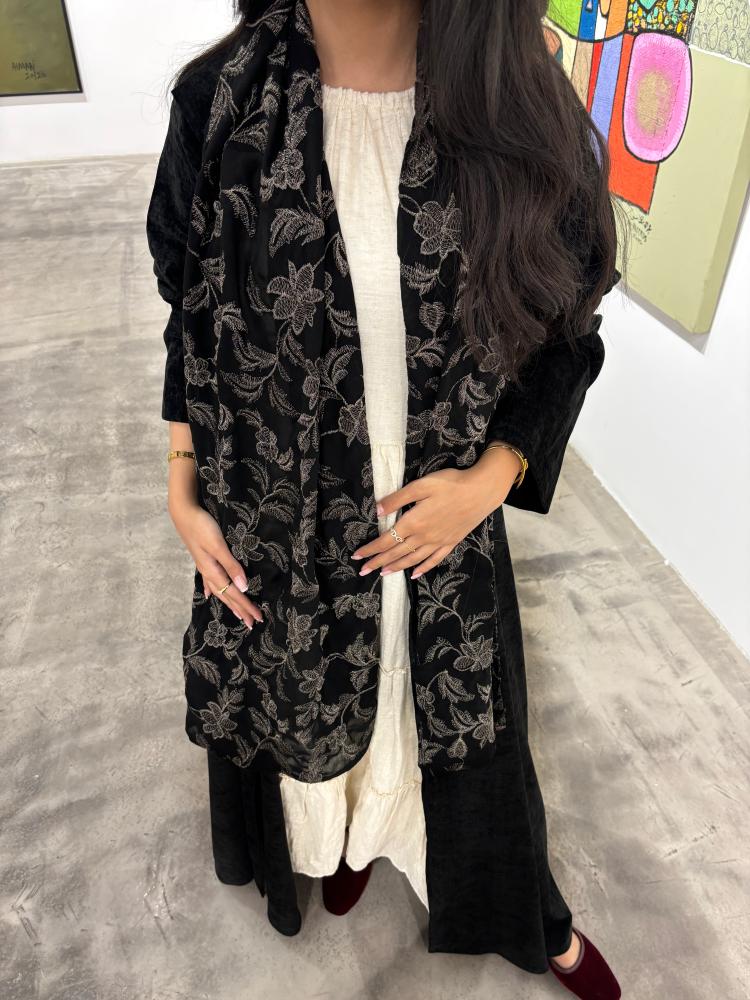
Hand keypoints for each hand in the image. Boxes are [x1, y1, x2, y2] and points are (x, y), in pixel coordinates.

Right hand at [169, 494, 263, 630]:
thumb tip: (243, 588)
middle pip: (227, 596)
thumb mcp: (218, 546)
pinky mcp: (202, 559)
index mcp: (213, 571)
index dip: (246, 606)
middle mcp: (208, 572)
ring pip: (219, 590)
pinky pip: (209, 580)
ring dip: (229, 602)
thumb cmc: (202, 526)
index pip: (234, 594)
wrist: (183, 512)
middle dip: (240, 609)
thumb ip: (231, 566)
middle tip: (251, 623)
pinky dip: (212, 589)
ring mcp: (204, 566)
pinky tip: (209, 594)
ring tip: (237, 613)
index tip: (257, 618)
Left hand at [351, 446, 521, 578]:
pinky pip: (434, 560)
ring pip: (412, 559)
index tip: (357, 556)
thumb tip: (378, 511)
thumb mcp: (421, 485)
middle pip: (396, 552)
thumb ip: (398, 499)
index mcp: (413, 522)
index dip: (371, 549)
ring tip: (383, 574)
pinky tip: (414, 574)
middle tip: (363, 571)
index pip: (386, 540)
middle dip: (378, 562)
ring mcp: (438, 542)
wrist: (482, 491)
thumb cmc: (451, 484)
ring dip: (396, 567)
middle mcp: (424, 536)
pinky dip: (422, 568)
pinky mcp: (451, 542)